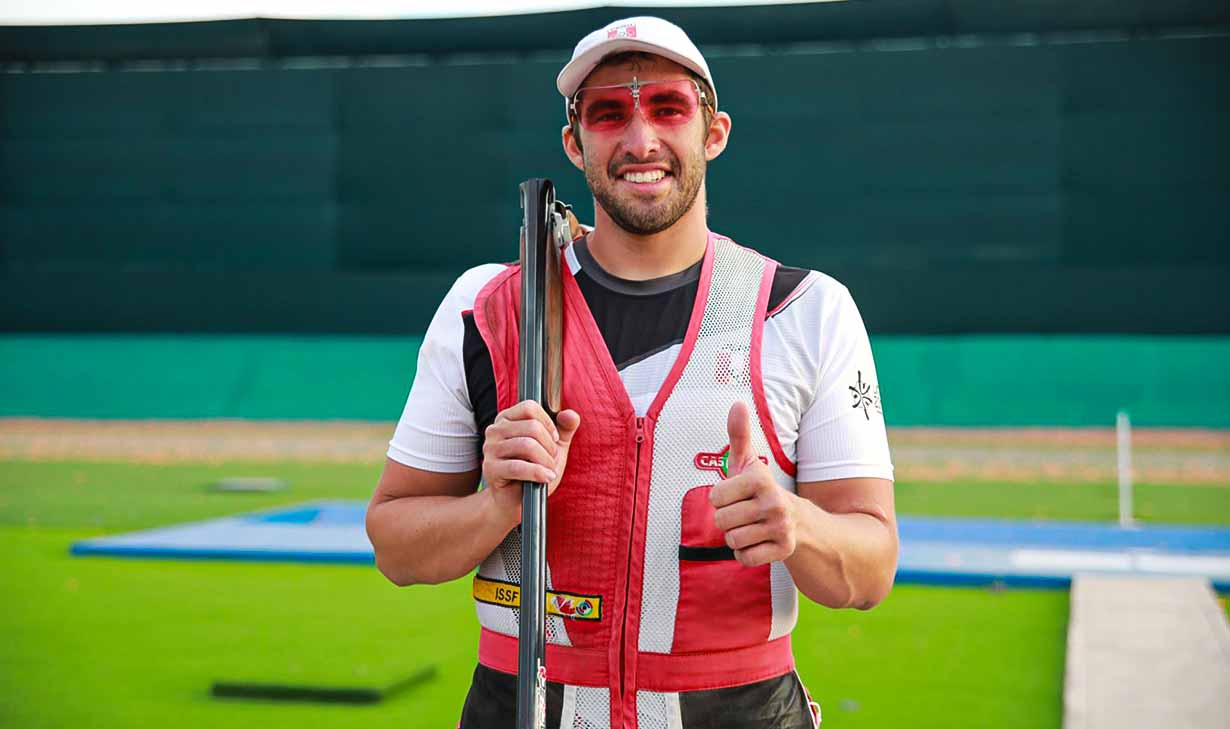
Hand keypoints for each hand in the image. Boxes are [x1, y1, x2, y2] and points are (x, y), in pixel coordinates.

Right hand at [482, 400, 580, 523]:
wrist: (516, 501)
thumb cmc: (534, 470)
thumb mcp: (554, 447)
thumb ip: (565, 428)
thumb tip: (570, 415)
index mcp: (507, 419)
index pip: (530, 407)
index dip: (548, 423)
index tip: (554, 439)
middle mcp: (495, 430)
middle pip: (532, 427)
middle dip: (550, 447)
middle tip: (552, 461)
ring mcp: (490, 449)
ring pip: (527, 445)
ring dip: (546, 461)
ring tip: (548, 471)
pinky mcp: (491, 469)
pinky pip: (518, 467)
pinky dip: (537, 473)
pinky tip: (546, 478)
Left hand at [709, 402, 798, 566]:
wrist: (798, 520)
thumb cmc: (760, 490)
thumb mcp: (748, 462)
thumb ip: (738, 434)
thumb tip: (737, 403)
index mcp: (760, 479)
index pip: (715, 497)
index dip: (721, 498)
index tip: (737, 495)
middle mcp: (774, 503)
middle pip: (721, 521)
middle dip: (727, 519)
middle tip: (744, 513)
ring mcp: (781, 528)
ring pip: (732, 540)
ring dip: (737, 536)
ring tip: (751, 526)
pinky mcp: (783, 550)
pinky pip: (745, 558)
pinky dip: (746, 554)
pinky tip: (758, 542)